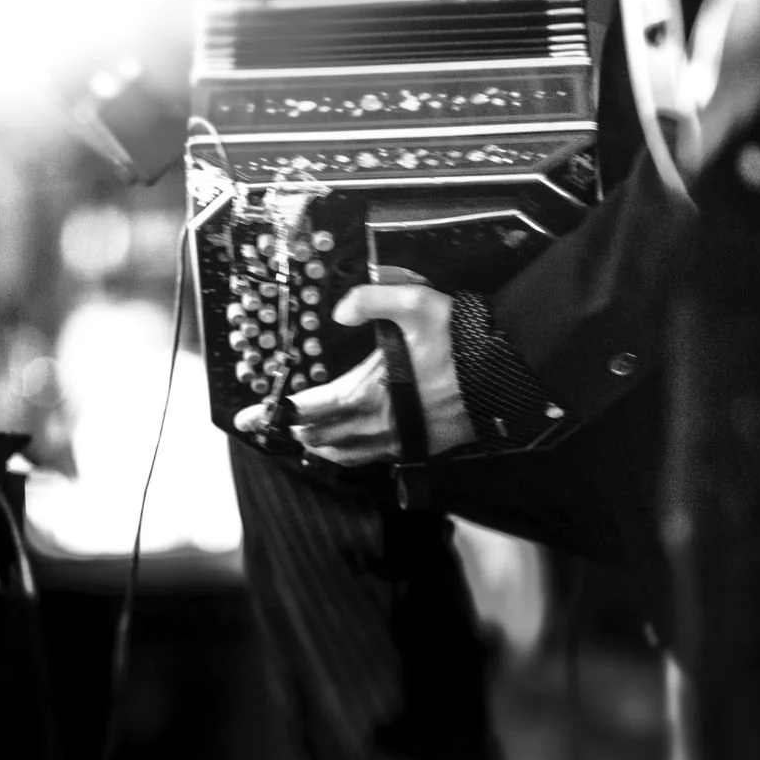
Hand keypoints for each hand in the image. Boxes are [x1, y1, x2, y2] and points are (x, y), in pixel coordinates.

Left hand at [233, 283, 475, 465]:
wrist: (509, 371)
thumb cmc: (462, 338)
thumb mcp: (416, 303)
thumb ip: (372, 301)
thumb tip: (339, 312)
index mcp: (372, 392)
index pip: (312, 408)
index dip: (279, 411)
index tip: (250, 415)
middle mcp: (382, 423)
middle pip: (321, 436)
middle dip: (291, 430)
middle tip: (267, 423)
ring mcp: (400, 439)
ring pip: (343, 453)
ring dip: (316, 445)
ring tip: (298, 435)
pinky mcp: (418, 446)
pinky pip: (370, 458)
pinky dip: (345, 454)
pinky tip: (338, 447)